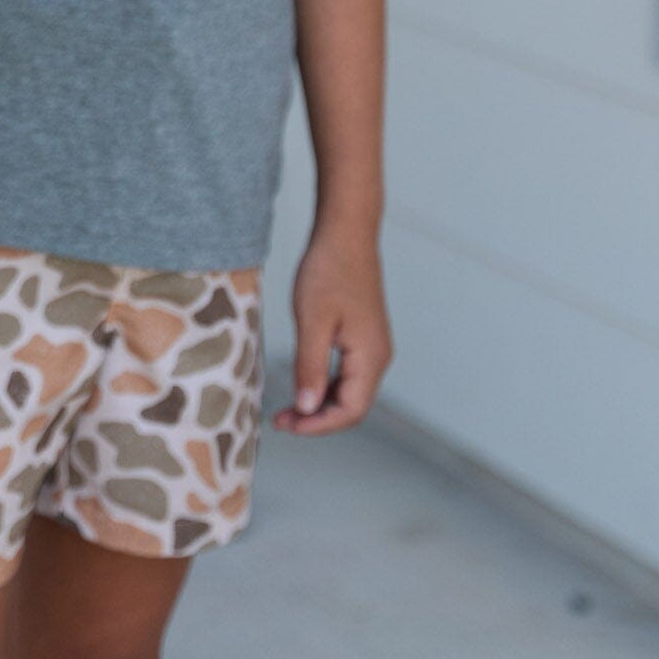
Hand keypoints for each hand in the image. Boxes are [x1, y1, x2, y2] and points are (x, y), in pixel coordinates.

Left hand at [271, 224, 391, 434]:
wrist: (345, 232)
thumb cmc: (329, 270)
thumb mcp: (312, 320)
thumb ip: (311, 366)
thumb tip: (308, 407)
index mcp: (371, 357)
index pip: (350, 411)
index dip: (318, 425)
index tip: (286, 425)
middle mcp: (379, 356)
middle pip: (352, 405)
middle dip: (317, 418)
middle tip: (280, 420)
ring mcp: (373, 345)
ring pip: (350, 390)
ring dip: (321, 403)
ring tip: (288, 407)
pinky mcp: (363, 334)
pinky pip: (348, 372)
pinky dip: (326, 384)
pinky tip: (304, 382)